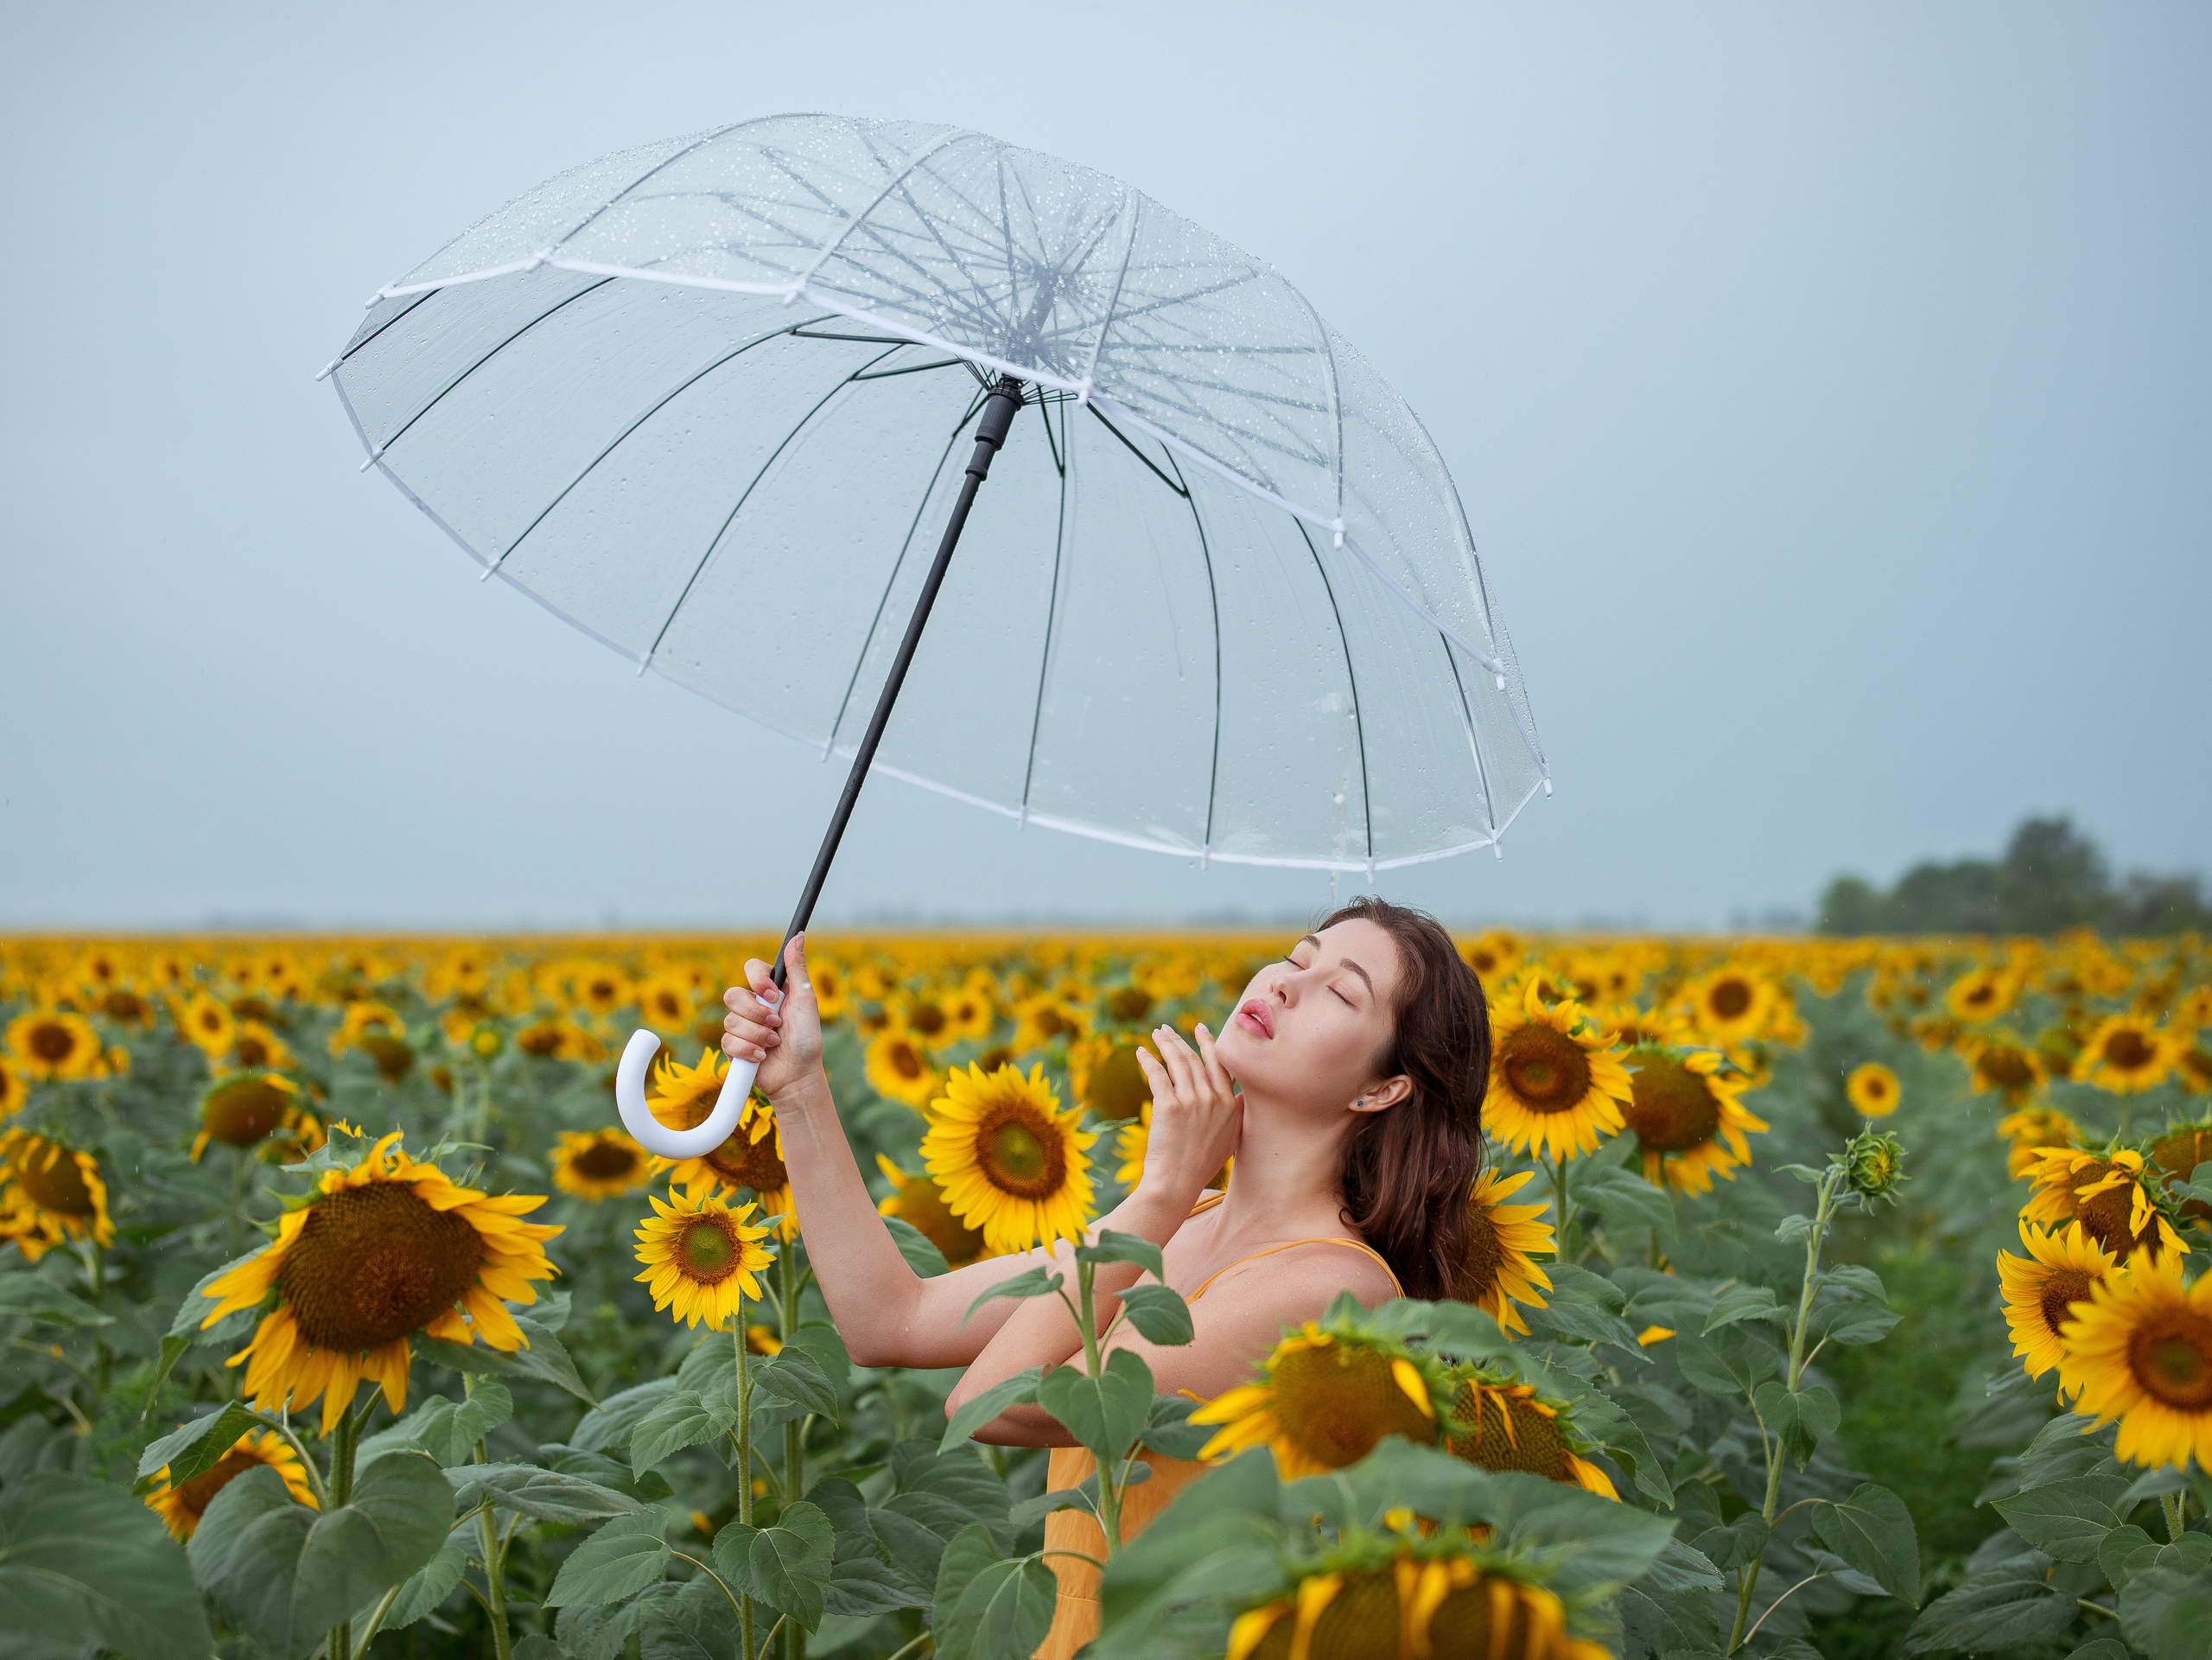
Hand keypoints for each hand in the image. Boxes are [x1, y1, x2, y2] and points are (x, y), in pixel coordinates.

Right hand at [723, 935, 824, 1101]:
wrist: (798, 1076)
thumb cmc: (807, 1039)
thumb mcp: (806, 1001)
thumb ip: (797, 969)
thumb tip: (797, 936)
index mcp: (770, 991)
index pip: (751, 968)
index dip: (758, 980)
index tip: (773, 995)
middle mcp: (753, 1005)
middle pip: (732, 994)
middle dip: (756, 1013)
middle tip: (776, 1025)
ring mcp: (741, 1026)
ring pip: (730, 1020)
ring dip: (757, 1035)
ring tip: (774, 1043)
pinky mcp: (733, 1047)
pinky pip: (727, 1041)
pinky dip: (748, 1050)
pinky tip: (763, 1056)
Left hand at [1133, 1023, 1241, 1207]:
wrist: (1177, 1183)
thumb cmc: (1201, 1166)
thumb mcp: (1230, 1140)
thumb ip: (1238, 1115)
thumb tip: (1245, 1096)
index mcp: (1229, 1105)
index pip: (1220, 1065)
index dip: (1209, 1043)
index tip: (1199, 1028)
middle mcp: (1213, 1099)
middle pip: (1195, 1059)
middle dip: (1180, 1039)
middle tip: (1167, 1029)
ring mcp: (1192, 1101)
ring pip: (1177, 1062)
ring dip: (1165, 1044)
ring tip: (1156, 1035)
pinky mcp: (1169, 1106)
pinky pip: (1157, 1074)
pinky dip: (1148, 1060)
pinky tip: (1141, 1052)